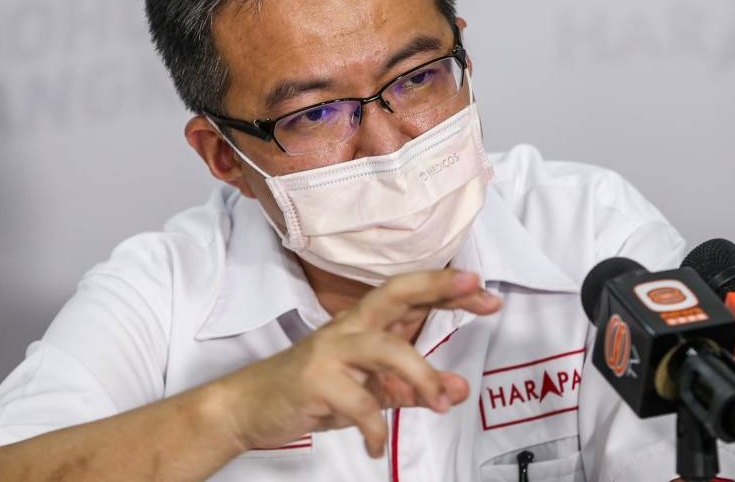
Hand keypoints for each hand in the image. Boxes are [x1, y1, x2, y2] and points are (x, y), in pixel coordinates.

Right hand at [215, 269, 500, 457]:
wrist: (251, 406)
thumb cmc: (317, 390)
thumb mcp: (372, 390)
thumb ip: (414, 389)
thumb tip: (460, 389)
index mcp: (365, 324)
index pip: (409, 295)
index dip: (445, 288)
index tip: (484, 288)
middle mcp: (350, 328)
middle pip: (395, 294)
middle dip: (437, 289)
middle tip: (477, 290)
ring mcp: (331, 351)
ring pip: (385, 348)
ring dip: (420, 375)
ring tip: (441, 404)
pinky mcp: (315, 381)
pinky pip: (358, 402)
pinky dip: (375, 428)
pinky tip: (377, 446)